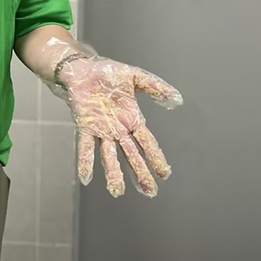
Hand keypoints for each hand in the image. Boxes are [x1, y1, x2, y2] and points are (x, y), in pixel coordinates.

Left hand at [60, 56, 182, 196]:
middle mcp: (118, 129)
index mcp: (132, 119)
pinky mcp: (85, 126)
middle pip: (131, 155)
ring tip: (117, 191)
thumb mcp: (135, 77)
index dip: (155, 157)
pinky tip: (86, 177)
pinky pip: (86, 147)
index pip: (147, 143)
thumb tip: (177, 99)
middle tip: (149, 192)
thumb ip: (155, 87)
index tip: (164, 174)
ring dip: (114, 173)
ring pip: (109, 156)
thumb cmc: (107, 73)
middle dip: (140, 173)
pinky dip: (86, 161)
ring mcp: (101, 130)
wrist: (83, 68)